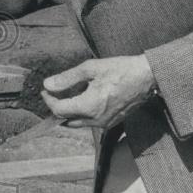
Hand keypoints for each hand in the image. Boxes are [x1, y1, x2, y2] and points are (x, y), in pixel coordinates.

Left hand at [40, 56, 156, 128]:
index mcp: (89, 107)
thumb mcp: (90, 69)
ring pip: (78, 123)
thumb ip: (67, 78)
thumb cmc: (120, 70)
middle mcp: (96, 120)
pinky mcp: (112, 122)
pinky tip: (84, 98)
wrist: (147, 77)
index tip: (45, 90)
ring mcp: (105, 124)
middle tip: (54, 93)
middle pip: (66, 120)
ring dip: (69, 111)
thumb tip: (48, 85)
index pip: (59, 110)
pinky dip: (82, 113)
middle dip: (57, 107)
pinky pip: (90, 122)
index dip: (48, 100)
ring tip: (69, 94)